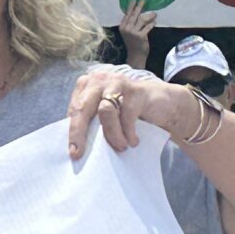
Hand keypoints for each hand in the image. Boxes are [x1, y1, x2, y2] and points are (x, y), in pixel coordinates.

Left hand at [66, 67, 183, 160]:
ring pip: (105, 111)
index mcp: (87, 85)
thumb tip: (76, 147)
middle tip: (79, 153)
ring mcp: (118, 83)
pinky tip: (133, 141)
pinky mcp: (136, 90)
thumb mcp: (106, 114)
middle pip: (83, 107)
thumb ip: (91, 122)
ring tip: (121, 147)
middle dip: (79, 132)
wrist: (162, 103)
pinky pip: (127, 114)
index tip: (72, 152)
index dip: (72, 131)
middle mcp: (99, 80)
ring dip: (112, 134)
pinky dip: (128, 132)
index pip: (74, 108)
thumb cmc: (128, 112)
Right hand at [117, 3, 156, 61]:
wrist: (135, 55)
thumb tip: (137, 11)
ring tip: (154, 13)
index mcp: (122, 27)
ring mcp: (133, 33)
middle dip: (139, 7)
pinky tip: (154, 22)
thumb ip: (130, 23)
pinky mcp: (141, 36)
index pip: (127, 14)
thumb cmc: (133, 43)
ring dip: (149, 16)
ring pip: (142, 20)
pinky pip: (148, 27)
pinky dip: (152, 24)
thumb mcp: (128, 32)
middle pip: (134, 15)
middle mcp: (127, 29)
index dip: (131, 6)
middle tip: (143, 0)